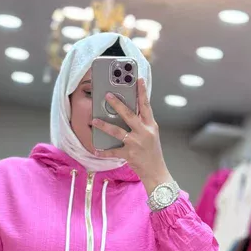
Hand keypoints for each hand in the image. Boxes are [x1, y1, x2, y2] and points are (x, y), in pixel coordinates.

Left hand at [92, 78, 172, 195]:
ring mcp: (136, 143)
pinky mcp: (129, 154)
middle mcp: (144, 132)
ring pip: (118, 131)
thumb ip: (142, 124)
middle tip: (107, 95)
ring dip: (104, 125)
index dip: (142, 92)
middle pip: (129, 115)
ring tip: (94, 120)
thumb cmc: (152, 153)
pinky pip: (113, 152)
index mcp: (151, 126)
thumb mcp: (152, 135)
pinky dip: (104, 152)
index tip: (137, 79)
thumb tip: (128, 112)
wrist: (157, 172)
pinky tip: (95, 149)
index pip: (146, 105)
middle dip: (117, 104)